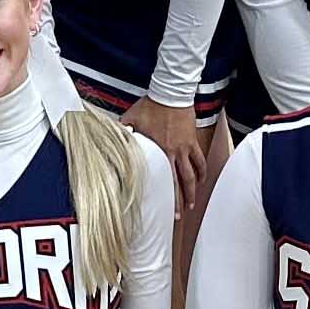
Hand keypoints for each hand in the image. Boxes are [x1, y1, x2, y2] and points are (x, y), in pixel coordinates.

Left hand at [122, 96, 208, 212]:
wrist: (170, 93)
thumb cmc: (149, 106)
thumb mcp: (130, 120)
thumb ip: (121, 134)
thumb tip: (108, 144)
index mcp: (158, 151)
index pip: (163, 179)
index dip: (165, 196)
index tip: (163, 209)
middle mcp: (173, 153)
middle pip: (179, 182)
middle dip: (179, 200)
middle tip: (178, 215)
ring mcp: (185, 148)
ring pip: (192, 174)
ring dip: (193, 190)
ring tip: (191, 204)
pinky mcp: (192, 141)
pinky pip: (200, 160)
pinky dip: (202, 171)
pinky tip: (202, 181)